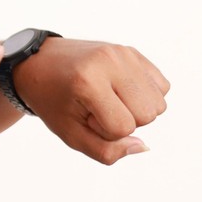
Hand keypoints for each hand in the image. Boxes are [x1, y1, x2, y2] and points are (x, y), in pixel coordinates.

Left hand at [13, 38, 169, 163]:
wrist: (40, 64)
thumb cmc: (53, 101)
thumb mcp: (71, 134)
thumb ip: (106, 151)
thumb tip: (143, 146)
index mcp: (88, 82)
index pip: (123, 128)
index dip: (105, 131)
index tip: (85, 116)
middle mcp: (110, 62)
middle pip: (148, 114)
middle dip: (126, 121)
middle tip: (97, 108)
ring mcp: (123, 53)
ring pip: (159, 102)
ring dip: (137, 109)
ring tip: (109, 99)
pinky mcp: (132, 51)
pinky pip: (162, 86)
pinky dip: (146, 95)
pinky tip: (121, 91)